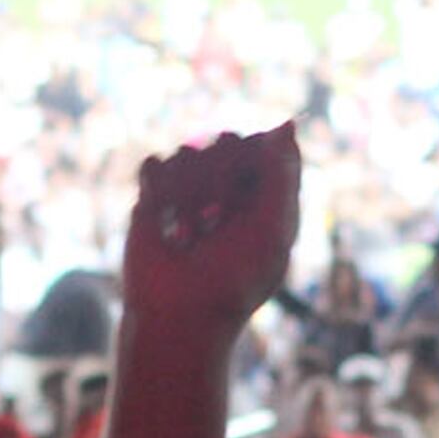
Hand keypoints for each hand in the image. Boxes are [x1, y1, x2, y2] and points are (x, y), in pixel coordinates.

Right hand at [124, 127, 302, 333]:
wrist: (180, 313)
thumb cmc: (235, 280)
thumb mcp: (273, 230)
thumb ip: (283, 177)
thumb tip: (285, 124)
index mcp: (263, 196)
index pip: (263, 147)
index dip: (255, 163)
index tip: (245, 196)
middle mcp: (228, 189)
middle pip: (226, 141)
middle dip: (220, 179)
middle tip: (216, 219)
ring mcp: (190, 191)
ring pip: (190, 151)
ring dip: (189, 194)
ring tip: (191, 235)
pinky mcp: (153, 198)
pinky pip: (155, 164)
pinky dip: (158, 191)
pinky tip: (165, 222)